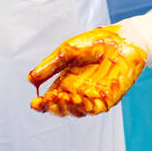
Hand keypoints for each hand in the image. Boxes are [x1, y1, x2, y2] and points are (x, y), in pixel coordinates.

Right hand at [29, 26, 146, 116]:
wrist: (121, 39)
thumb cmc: (95, 43)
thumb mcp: (67, 51)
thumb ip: (50, 66)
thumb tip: (30, 79)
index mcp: (66, 82)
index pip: (50, 99)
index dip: (41, 104)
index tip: (34, 102)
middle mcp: (78, 92)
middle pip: (62, 109)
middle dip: (53, 107)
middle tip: (48, 99)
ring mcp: (92, 96)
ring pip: (77, 112)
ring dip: (67, 107)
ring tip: (62, 97)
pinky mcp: (108, 98)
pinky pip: (94, 108)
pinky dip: (84, 107)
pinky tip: (77, 99)